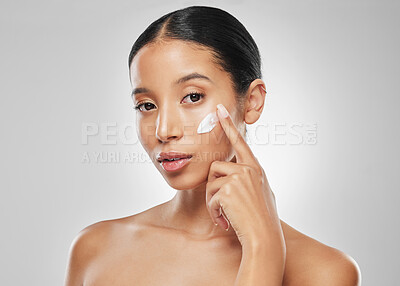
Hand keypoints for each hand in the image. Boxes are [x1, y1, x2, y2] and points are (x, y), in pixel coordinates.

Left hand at [206, 104, 284, 251]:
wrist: (264, 238)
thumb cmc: (262, 219)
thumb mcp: (260, 193)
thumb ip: (249, 179)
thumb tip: (235, 172)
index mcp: (256, 168)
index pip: (240, 142)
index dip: (229, 125)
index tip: (220, 110)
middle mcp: (248, 169)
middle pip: (216, 167)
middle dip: (214, 188)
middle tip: (222, 206)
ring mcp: (239, 177)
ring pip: (211, 182)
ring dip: (213, 201)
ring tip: (225, 214)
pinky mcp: (229, 188)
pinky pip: (211, 197)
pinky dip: (214, 212)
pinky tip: (225, 221)